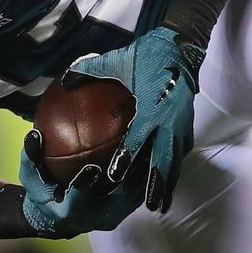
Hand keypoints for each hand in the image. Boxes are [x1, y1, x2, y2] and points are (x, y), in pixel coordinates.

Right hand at [18, 128, 142, 236]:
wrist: (57, 219)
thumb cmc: (43, 194)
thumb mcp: (31, 177)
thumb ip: (32, 157)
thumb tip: (35, 135)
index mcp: (71, 211)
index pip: (79, 198)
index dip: (86, 184)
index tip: (92, 167)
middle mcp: (95, 218)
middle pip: (118, 197)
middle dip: (128, 175)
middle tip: (135, 149)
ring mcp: (113, 217)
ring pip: (134, 195)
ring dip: (143, 172)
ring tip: (151, 145)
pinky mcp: (124, 213)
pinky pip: (140, 192)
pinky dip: (146, 174)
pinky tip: (152, 150)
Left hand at [63, 26, 200, 214]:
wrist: (181, 46)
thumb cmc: (147, 54)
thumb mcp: (117, 60)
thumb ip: (89, 70)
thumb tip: (63, 80)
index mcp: (151, 108)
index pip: (137, 140)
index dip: (126, 160)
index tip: (115, 178)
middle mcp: (169, 120)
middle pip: (163, 160)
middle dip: (156, 184)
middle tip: (149, 206)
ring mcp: (181, 124)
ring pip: (175, 160)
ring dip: (169, 182)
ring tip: (161, 204)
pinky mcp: (188, 123)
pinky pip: (181, 151)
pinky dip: (175, 168)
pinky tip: (169, 180)